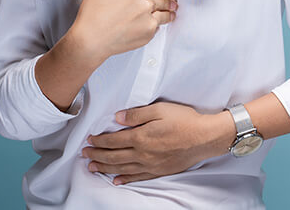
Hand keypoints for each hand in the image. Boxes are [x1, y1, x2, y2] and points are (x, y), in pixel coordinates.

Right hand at [72, 0, 177, 60]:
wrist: (91, 41)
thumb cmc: (91, 15)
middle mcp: (144, 4)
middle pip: (161, 1)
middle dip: (167, 1)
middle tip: (172, 2)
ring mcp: (148, 20)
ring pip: (164, 15)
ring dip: (170, 13)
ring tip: (172, 13)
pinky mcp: (147, 35)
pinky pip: (158, 28)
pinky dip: (159, 26)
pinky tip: (158, 25)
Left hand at [81, 101, 218, 184]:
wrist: (204, 137)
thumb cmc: (183, 120)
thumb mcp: (159, 109)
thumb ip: (137, 114)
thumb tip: (117, 117)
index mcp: (141, 137)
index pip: (114, 140)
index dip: (100, 140)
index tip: (89, 140)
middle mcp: (143, 154)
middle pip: (114, 156)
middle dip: (97, 155)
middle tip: (85, 154)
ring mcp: (151, 165)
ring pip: (122, 168)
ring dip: (105, 168)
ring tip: (92, 168)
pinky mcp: (160, 171)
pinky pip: (138, 177)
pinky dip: (125, 179)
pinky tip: (116, 180)